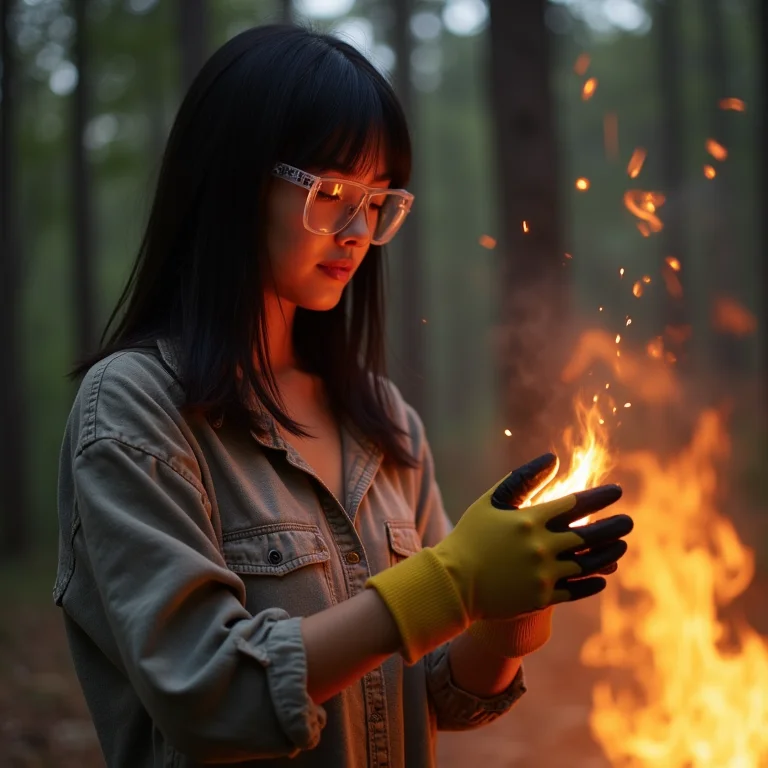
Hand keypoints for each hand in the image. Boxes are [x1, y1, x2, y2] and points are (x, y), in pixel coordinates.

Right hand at [468, 453, 626, 657]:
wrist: (453, 582)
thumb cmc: (471, 535)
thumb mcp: (493, 501)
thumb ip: (523, 479)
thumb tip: (553, 458)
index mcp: (530, 520)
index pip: (575, 504)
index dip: (599, 497)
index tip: (617, 491)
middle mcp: (541, 547)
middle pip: (589, 535)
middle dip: (613, 526)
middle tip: (629, 521)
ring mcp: (543, 575)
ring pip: (587, 564)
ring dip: (608, 553)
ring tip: (621, 545)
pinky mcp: (541, 598)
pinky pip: (576, 590)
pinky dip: (592, 582)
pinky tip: (603, 575)